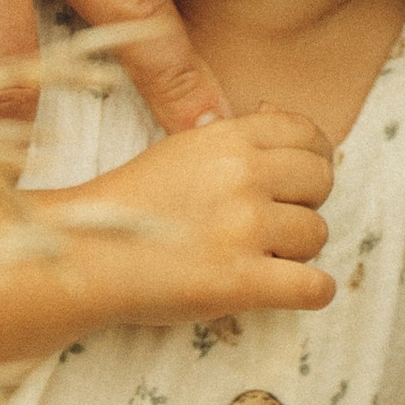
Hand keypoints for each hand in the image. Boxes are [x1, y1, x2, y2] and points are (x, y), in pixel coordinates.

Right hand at [5, 104, 335, 349]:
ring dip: (296, 252)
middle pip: (321, 181)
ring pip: (317, 235)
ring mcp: (244, 227)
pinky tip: (291, 291)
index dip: (312, 158)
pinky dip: (311, 293)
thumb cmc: (130, 206)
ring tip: (258, 258)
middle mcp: (243, 174)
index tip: (298, 182)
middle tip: (273, 224)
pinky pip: (313, 287)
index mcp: (228, 137)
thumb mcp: (180, 150)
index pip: (307, 134)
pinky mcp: (241, 280)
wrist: (83, 255)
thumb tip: (277, 111)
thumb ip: (231, 136)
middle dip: (304, 204)